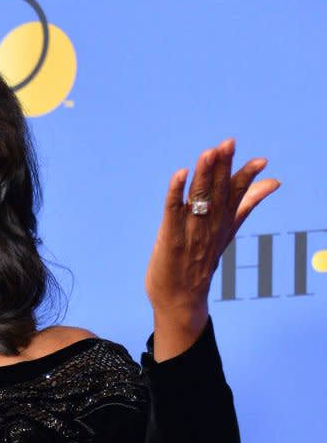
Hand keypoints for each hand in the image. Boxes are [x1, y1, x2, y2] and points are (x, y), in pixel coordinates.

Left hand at [145, 138, 280, 359]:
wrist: (181, 299)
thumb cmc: (200, 261)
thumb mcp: (228, 230)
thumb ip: (246, 204)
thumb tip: (272, 182)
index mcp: (224, 222)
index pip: (237, 194)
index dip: (247, 176)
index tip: (260, 160)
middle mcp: (210, 225)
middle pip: (218, 191)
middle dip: (223, 167)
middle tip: (228, 143)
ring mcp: (190, 231)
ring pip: (198, 197)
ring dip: (203, 174)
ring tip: (208, 152)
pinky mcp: (170, 237)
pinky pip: (173, 210)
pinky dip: (176, 192)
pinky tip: (179, 174)